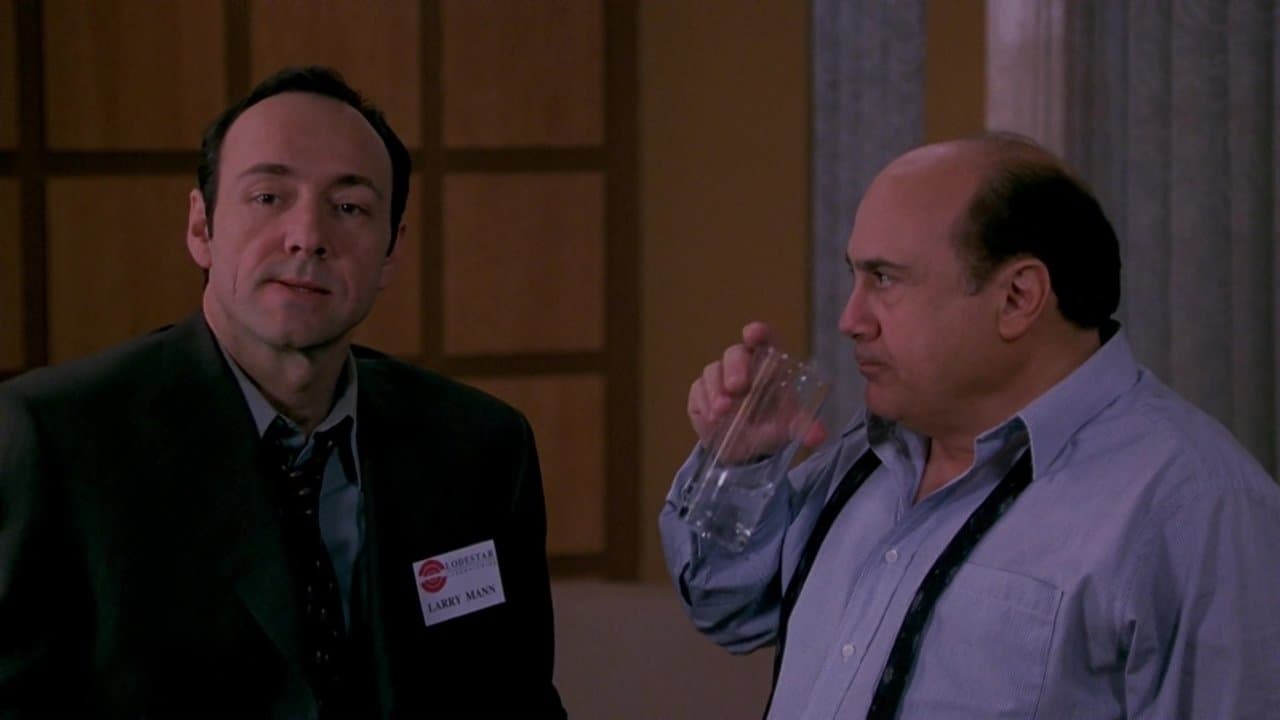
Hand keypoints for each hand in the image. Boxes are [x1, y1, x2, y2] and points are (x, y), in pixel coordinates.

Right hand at [687, 322, 826, 461]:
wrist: (747, 448)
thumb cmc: (772, 424)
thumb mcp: (791, 425)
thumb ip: (805, 427)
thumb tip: (819, 437)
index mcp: (769, 364)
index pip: (764, 340)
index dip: (758, 333)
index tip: (753, 334)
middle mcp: (743, 365)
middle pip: (735, 354)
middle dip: (735, 368)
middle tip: (737, 387)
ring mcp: (719, 377)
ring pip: (713, 371)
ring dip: (716, 390)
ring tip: (723, 411)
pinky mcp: (701, 392)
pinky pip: (698, 390)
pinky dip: (704, 403)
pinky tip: (712, 418)